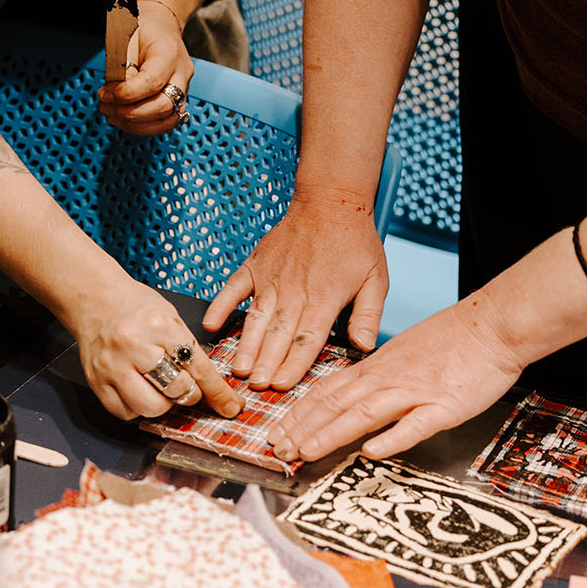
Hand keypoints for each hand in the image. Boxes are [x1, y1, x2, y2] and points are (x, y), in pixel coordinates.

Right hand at [72, 278, 243, 421]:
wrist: (95, 300)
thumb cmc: (136, 307)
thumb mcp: (171, 316)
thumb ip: (190, 349)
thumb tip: (214, 388)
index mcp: (158, 325)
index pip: (197, 366)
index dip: (218, 391)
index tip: (230, 406)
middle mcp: (133, 346)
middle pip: (176, 390)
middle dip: (189, 393)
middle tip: (185, 385)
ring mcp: (112, 366)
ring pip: (151, 407)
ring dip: (163, 404)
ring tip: (159, 388)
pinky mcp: (96, 382)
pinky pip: (126, 413)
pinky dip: (138, 408)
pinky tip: (139, 390)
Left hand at [97, 2, 192, 135]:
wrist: (160, 26)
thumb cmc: (142, 30)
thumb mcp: (126, 40)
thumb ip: (122, 68)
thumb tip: (116, 95)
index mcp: (170, 54)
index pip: (152, 83)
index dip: (125, 94)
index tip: (105, 93)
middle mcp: (182, 74)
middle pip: (163, 107)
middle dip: (130, 114)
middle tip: (105, 107)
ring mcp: (184, 89)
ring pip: (167, 121)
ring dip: (136, 125)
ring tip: (112, 116)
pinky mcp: (178, 101)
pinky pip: (164, 123)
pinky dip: (142, 126)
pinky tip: (123, 119)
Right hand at [202, 187, 387, 389]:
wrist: (331, 201)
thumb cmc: (355, 241)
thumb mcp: (376, 279)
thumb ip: (368, 315)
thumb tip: (363, 347)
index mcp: (325, 298)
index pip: (308, 338)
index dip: (294, 364)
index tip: (281, 385)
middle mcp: (295, 290)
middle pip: (279, 333)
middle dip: (266, 362)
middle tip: (254, 387)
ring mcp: (271, 277)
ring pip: (257, 317)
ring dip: (246, 344)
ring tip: (237, 368)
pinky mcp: (256, 265)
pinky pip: (234, 288)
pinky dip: (221, 305)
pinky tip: (211, 324)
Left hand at [266, 294, 523, 462]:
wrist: (494, 325)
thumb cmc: (453, 340)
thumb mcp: (404, 354)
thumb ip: (377, 378)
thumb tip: (351, 399)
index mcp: (377, 367)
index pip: (327, 390)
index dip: (298, 412)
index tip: (275, 430)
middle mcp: (388, 378)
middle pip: (335, 402)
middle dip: (302, 427)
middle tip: (276, 449)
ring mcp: (415, 391)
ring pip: (364, 412)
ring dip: (331, 433)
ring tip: (305, 451)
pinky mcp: (445, 405)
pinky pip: (416, 423)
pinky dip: (392, 437)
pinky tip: (372, 452)